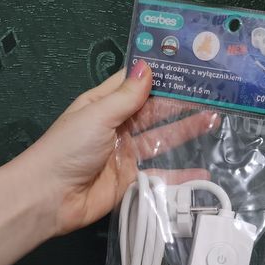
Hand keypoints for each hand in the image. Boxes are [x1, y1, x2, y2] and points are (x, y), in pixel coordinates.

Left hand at [16, 60, 218, 235]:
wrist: (50, 198)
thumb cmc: (68, 148)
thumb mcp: (97, 115)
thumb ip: (126, 96)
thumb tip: (148, 66)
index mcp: (104, 104)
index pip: (137, 84)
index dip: (161, 75)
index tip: (190, 67)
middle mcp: (117, 126)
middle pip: (154, 112)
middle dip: (181, 104)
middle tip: (213, 95)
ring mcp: (126, 154)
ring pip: (162, 140)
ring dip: (186, 132)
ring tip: (214, 122)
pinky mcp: (132, 181)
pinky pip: (161, 174)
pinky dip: (181, 173)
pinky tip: (203, 170)